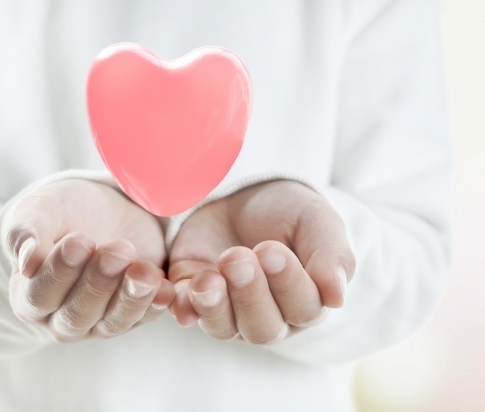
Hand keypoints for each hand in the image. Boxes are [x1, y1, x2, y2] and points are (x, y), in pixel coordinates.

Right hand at [6, 179, 174, 342]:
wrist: (105, 210)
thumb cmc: (65, 212)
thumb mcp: (42, 210)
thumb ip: (28, 231)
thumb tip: (27, 263)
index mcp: (29, 296)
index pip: (40, 295)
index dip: (59, 272)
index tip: (79, 241)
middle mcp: (61, 318)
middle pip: (78, 313)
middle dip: (99, 282)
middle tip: (117, 249)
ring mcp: (100, 322)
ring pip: (113, 322)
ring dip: (131, 297)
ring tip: (144, 270)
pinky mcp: (134, 314)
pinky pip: (145, 317)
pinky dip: (156, 304)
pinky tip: (166, 287)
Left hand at [168, 180, 354, 344]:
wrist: (242, 194)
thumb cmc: (287, 212)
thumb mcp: (315, 220)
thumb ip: (331, 254)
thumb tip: (337, 298)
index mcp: (306, 300)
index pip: (303, 308)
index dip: (287, 283)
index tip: (272, 250)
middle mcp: (269, 315)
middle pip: (262, 328)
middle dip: (250, 295)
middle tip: (238, 258)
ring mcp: (228, 310)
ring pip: (224, 328)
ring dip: (216, 306)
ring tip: (210, 277)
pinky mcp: (193, 296)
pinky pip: (188, 313)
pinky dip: (185, 307)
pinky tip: (185, 290)